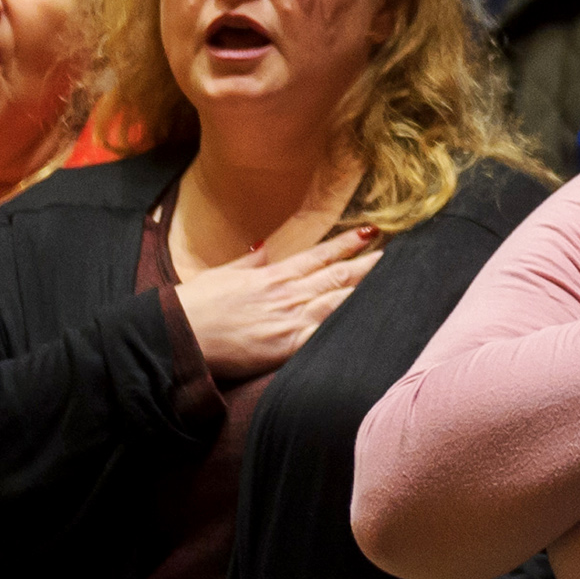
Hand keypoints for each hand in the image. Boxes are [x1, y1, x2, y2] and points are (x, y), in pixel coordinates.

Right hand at [173, 226, 378, 383]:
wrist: (179, 334)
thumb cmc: (196, 305)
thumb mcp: (223, 274)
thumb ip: (250, 262)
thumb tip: (264, 248)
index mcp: (272, 275)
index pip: (319, 256)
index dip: (347, 244)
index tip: (372, 232)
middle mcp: (286, 294)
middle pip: (338, 276)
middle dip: (370, 265)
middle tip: (400, 253)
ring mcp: (289, 320)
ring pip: (338, 301)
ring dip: (367, 290)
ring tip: (395, 281)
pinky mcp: (286, 346)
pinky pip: (325, 334)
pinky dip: (347, 324)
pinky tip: (368, 319)